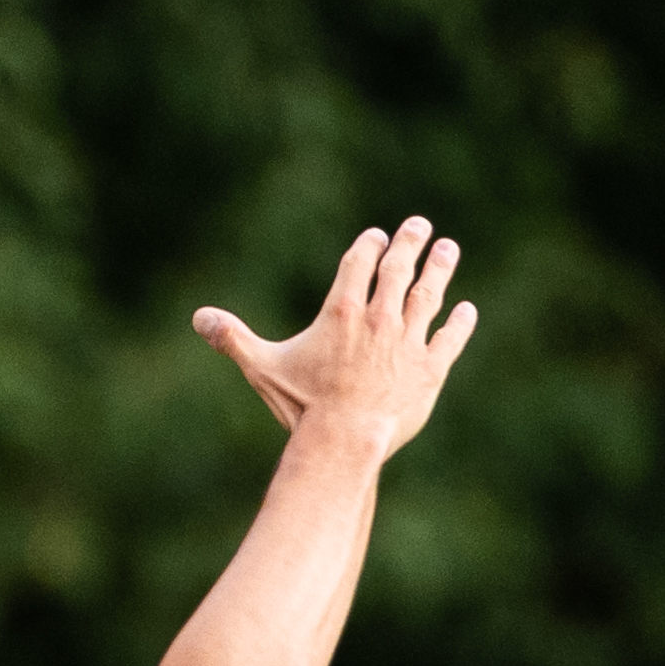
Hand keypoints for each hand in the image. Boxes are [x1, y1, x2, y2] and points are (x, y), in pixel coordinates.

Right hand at [195, 216, 477, 464]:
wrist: (345, 440)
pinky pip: (450, 339)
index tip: (378, 237)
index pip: (360, 264)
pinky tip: (466, 310)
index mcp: (342, 312)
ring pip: (429, 295)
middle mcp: (380, 318)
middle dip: (409, 243)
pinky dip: (460, 324)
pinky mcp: (429, 369)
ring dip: (440, 269)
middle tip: (419, 226)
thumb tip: (198, 318)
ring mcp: (409, 342)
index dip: (369, 246)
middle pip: (399, 269)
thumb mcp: (263, 368)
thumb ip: (234, 339)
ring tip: (448, 249)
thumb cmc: (302, 405)